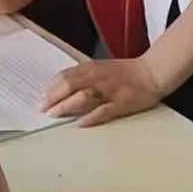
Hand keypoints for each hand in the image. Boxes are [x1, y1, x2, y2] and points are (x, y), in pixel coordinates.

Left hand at [42, 58, 163, 127]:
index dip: (51, 87)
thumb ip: (82, 76)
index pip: (65, 76)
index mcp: (92, 68)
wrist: (152, 72)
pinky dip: (90, 117)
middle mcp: (98, 77)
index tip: (40, 98)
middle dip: (53, 97)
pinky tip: (79, 123)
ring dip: (66, 105)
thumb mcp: (101, 68)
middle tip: (42, 109)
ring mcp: (110, 91)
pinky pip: (103, 111)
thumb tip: (61, 88)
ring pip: (83, 96)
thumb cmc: (125, 72)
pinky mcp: (122, 103)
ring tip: (54, 115)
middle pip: (70, 85)